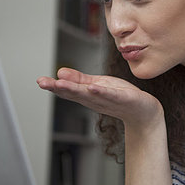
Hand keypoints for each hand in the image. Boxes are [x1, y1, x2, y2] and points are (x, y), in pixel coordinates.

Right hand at [37, 67, 162, 127]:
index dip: (54, 86)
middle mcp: (96, 100)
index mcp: (88, 96)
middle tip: (44, 83)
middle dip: (59, 88)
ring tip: (60, 84)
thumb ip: (80, 80)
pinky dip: (102, 92)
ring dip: (75, 90)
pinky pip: (111, 95)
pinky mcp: (124, 99)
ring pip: (90, 95)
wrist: (144, 111)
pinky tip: (92, 87)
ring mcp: (109, 101)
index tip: (40, 81)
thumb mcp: (98, 85)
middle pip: (75, 93)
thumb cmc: (121, 97)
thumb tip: (60, 73)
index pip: (69, 90)